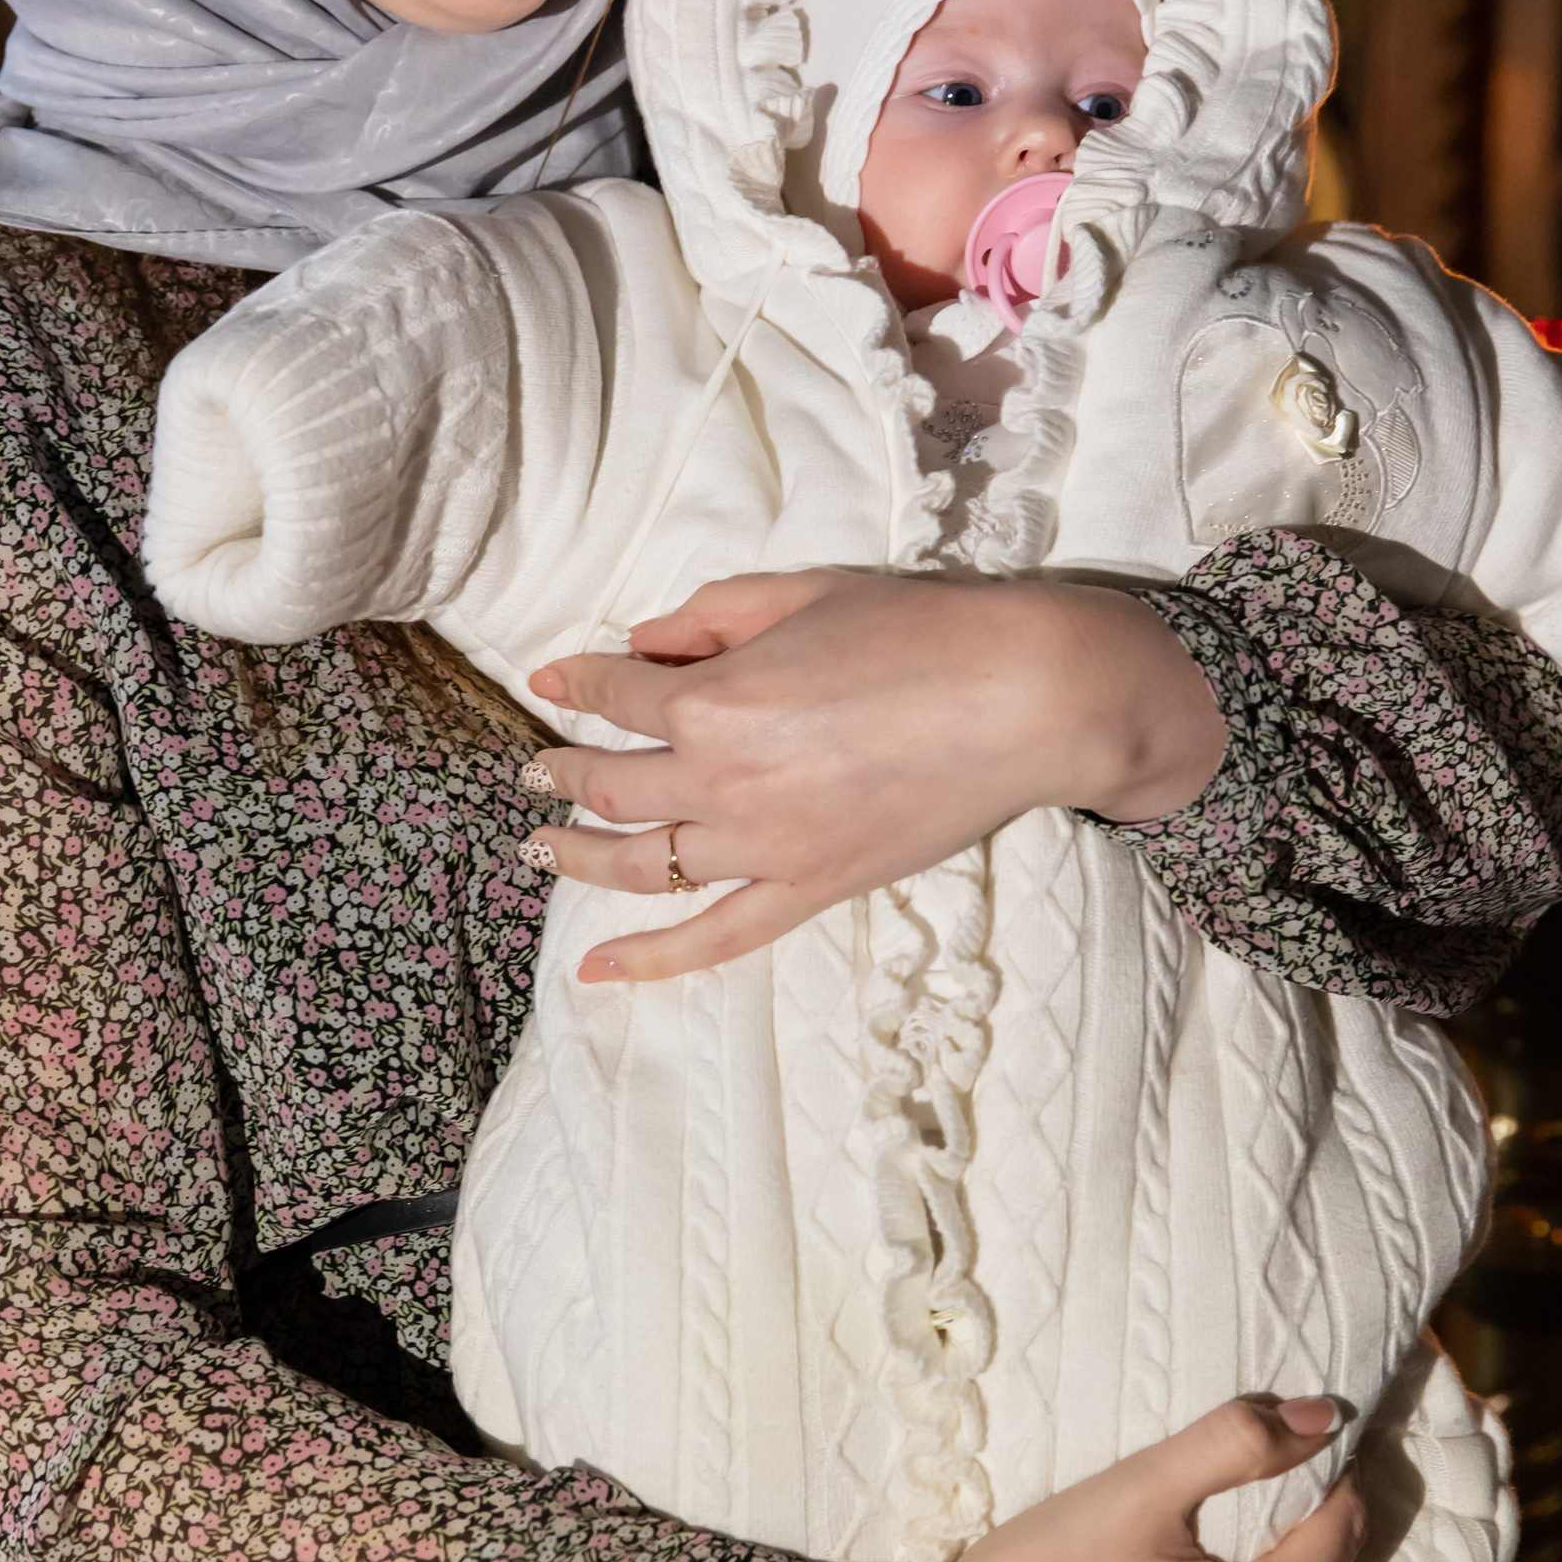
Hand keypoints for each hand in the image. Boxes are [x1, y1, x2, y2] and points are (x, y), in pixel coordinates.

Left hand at [523, 567, 1225, 983]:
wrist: (1026, 698)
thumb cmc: (922, 629)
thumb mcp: (802, 592)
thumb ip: (710, 615)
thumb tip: (644, 640)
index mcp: (711, 701)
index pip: (613, 696)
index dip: (574, 683)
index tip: (552, 680)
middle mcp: (720, 782)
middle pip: (610, 786)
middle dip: (560, 772)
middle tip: (534, 768)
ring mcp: (763, 847)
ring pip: (641, 863)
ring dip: (577, 855)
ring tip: (538, 845)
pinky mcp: (810, 889)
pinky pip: (714, 936)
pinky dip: (650, 958)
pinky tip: (596, 969)